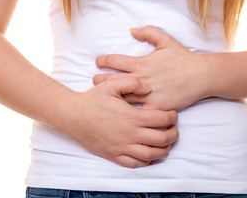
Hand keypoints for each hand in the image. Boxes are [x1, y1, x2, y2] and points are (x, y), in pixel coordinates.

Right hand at [58, 77, 178, 167]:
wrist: (73, 116)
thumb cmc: (92, 99)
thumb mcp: (111, 84)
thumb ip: (132, 82)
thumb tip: (149, 89)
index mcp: (132, 117)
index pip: (162, 120)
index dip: (172, 117)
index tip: (173, 114)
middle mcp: (130, 134)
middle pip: (162, 140)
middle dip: (173, 135)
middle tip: (173, 129)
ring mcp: (122, 147)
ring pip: (151, 155)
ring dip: (163, 150)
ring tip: (165, 143)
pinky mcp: (114, 155)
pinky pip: (135, 163)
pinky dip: (146, 161)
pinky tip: (148, 154)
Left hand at [94, 26, 211, 110]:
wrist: (201, 75)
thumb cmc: (183, 58)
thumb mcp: (166, 40)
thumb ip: (148, 32)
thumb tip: (131, 30)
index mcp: (141, 63)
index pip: (113, 60)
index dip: (102, 60)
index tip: (98, 62)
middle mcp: (142, 78)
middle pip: (111, 81)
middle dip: (99, 80)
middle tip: (94, 81)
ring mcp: (148, 94)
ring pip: (121, 98)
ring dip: (110, 97)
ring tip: (103, 98)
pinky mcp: (156, 107)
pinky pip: (138, 113)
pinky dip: (128, 113)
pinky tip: (120, 114)